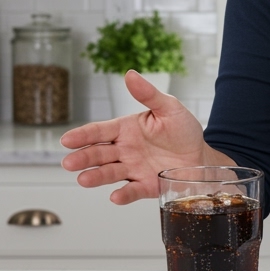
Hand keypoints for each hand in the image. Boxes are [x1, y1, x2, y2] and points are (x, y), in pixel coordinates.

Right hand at [60, 70, 212, 204]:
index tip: (66, 140)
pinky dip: (123, 194)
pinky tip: (115, 196)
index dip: (82, 135)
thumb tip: (130, 74)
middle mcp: (125, 150)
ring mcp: (133, 169)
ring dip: (96, 176)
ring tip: (83, 179)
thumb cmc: (183, 130)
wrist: (202, 156)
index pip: (99, 131)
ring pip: (110, 173)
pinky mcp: (146, 186)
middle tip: (69, 163)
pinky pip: (132, 190)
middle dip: (83, 158)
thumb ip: (148, 94)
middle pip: (99, 154)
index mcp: (126, 129)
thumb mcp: (169, 108)